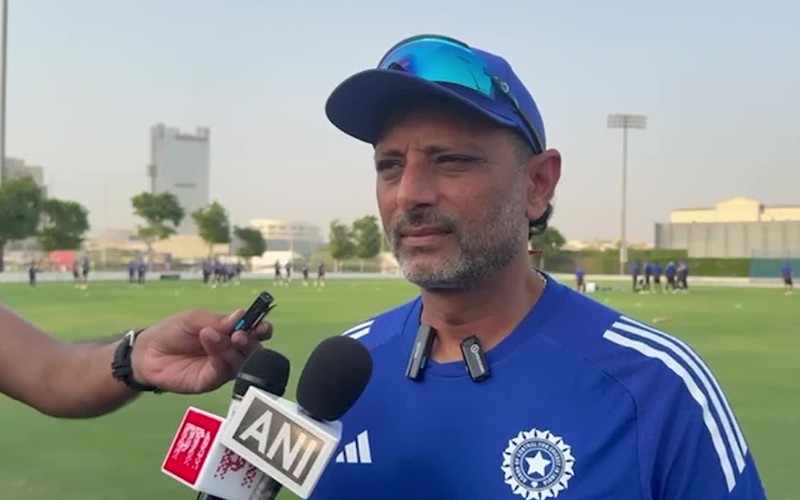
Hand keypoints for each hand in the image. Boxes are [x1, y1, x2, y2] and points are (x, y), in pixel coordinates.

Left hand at [129, 309, 271, 393]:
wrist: (147, 352)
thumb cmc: (171, 332)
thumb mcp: (194, 319)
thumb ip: (217, 320)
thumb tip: (241, 316)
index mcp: (231, 333)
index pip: (254, 332)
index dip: (261, 328)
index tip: (261, 325)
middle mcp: (231, 352)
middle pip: (253, 349)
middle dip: (251, 341)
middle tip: (239, 333)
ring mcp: (222, 368)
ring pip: (240, 361)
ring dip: (231, 347)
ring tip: (213, 334)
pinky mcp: (211, 381)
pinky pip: (223, 370)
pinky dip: (219, 355)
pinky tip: (209, 341)